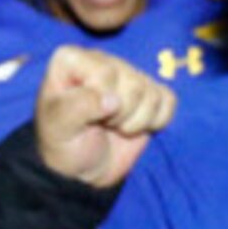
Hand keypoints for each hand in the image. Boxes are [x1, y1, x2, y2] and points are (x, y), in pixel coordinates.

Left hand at [35, 45, 176, 188]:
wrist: (82, 169)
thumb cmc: (63, 143)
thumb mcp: (59, 127)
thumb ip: (78, 107)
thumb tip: (113, 100)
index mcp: (72, 59)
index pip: (104, 72)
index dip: (100, 101)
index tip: (85, 116)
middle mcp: (103, 60)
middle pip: (133, 84)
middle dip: (120, 115)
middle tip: (100, 124)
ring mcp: (129, 75)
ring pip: (152, 94)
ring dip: (135, 122)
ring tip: (114, 126)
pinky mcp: (150, 93)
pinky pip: (168, 100)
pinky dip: (156, 121)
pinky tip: (135, 126)